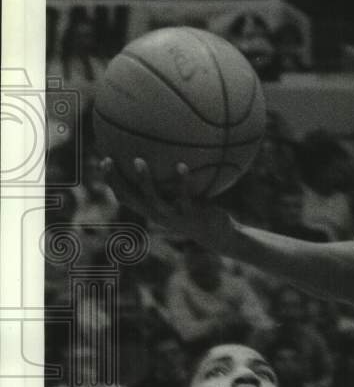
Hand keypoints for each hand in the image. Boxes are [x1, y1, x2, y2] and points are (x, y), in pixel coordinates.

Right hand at [100, 157, 232, 252]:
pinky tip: (181, 164)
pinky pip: (184, 197)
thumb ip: (172, 180)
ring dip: (144, 181)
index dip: (112, 181)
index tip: (104, 160)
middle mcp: (158, 214)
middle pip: (131, 198)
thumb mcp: (183, 195)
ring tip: (138, 161)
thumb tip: (169, 152)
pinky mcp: (191, 216)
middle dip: (117, 180)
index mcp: (152, 209)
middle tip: (108, 160)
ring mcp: (173, 216)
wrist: (218, 234)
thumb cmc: (199, 210)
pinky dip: (182, 181)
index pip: (125, 196)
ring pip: (153, 200)